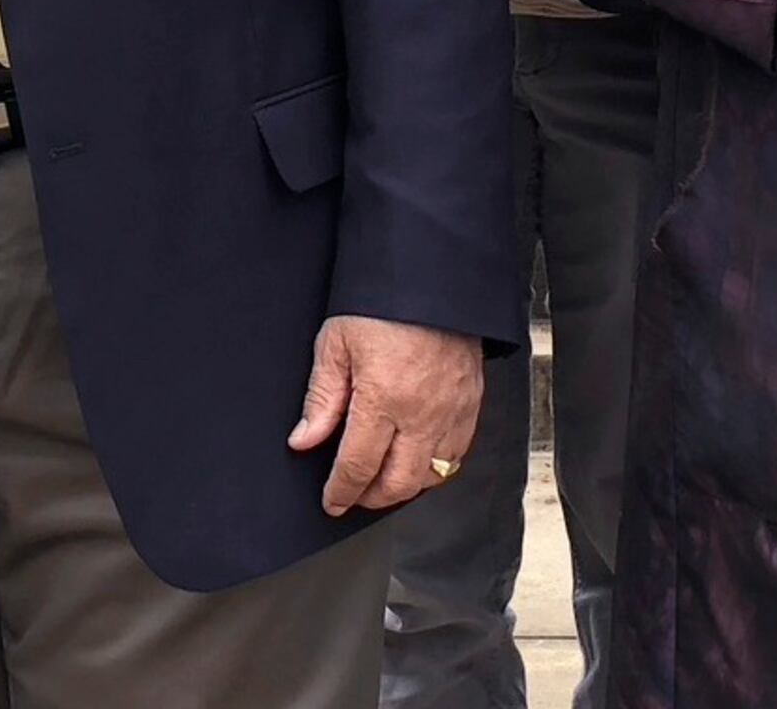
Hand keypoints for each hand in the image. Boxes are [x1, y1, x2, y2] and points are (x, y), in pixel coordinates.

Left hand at [287, 316, 484, 515]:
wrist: (433, 275)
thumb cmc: (383, 303)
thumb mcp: (336, 343)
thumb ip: (322, 399)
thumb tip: (304, 440)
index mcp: (383, 398)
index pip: (358, 466)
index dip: (341, 491)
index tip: (331, 500)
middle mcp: (422, 413)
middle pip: (398, 484)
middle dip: (370, 497)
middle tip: (353, 492)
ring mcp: (452, 411)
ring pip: (431, 477)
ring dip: (404, 486)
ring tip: (382, 477)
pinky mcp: (472, 404)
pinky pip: (457, 455)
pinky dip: (435, 467)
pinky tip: (416, 458)